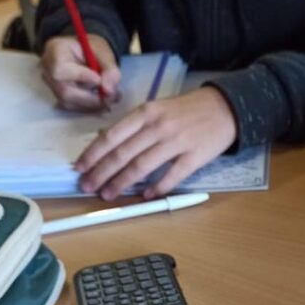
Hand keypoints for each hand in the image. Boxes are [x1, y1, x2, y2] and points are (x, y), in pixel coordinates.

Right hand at [41, 35, 120, 110]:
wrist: (85, 54)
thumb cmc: (92, 49)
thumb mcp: (104, 53)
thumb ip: (110, 70)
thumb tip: (109, 91)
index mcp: (55, 50)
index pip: (61, 69)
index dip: (81, 77)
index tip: (99, 80)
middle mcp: (48, 69)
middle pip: (65, 92)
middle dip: (91, 98)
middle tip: (111, 97)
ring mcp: (51, 85)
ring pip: (70, 103)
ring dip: (93, 104)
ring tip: (111, 98)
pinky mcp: (59, 97)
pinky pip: (73, 107)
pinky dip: (90, 107)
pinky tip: (103, 101)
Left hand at [75, 87, 237, 199]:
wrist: (225, 107)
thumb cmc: (186, 110)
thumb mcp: (157, 108)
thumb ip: (134, 125)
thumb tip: (106, 140)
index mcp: (146, 112)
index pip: (112, 136)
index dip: (93, 154)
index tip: (79, 167)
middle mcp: (158, 127)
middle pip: (123, 154)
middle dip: (101, 173)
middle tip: (87, 187)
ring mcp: (177, 142)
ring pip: (142, 166)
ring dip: (122, 183)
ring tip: (108, 195)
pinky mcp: (194, 157)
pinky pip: (172, 176)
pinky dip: (157, 188)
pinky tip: (144, 196)